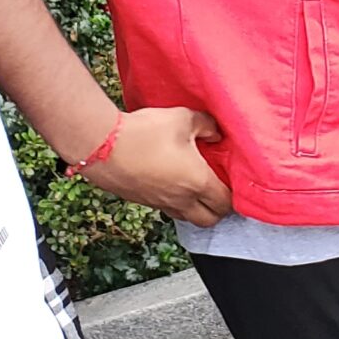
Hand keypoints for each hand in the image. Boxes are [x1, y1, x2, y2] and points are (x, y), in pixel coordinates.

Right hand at [82, 107, 231, 226]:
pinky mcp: (142, 201)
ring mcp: (159, 203)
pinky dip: (175, 202)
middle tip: (219, 189)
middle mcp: (181, 199)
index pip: (226, 203)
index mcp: (197, 182)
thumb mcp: (182, 118)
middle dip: (218, 209)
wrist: (102, 146)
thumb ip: (205, 125)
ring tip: (196, 186)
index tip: (236, 184)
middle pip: (209, 220)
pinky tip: (171, 181)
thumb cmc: (144, 133)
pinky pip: (167, 209)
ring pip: (187, 217)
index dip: (236, 197)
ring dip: (196, 207)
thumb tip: (215, 133)